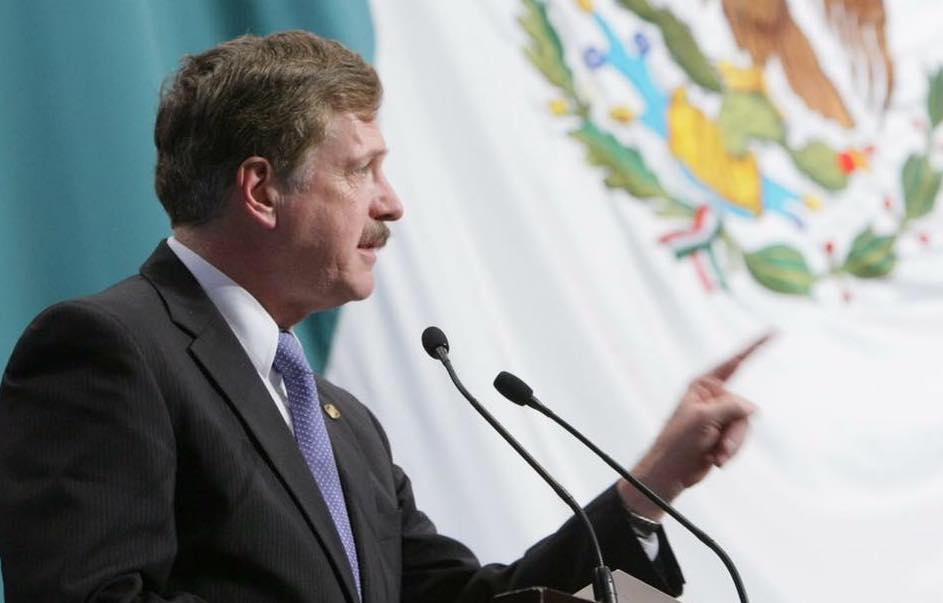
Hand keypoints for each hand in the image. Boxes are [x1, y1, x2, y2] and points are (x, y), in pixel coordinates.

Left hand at [617, 334, 770, 519]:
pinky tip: (714, 461)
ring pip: (744, 427)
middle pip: (743, 409)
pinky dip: (731, 452)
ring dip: (732, 445)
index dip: (755, 347)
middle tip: (717, 445)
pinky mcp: (723, 435)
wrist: (670, 472)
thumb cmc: (678, 442)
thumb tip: (754, 408)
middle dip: (734, 431)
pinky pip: (740, 441)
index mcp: (703, 385)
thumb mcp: (704, 420)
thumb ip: (731, 408)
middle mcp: (713, 398)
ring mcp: (719, 417)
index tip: (774, 331)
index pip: (734, 362)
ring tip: (714, 456)